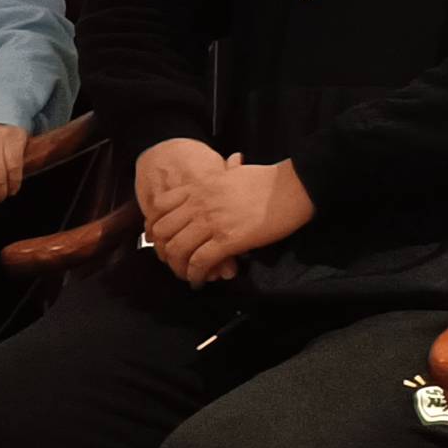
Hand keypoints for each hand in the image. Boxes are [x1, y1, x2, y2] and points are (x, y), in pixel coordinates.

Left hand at [149, 154, 310, 284]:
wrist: (293, 187)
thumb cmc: (268, 180)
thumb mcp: (232, 173)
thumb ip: (220, 175)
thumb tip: (228, 166)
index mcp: (198, 187)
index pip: (160, 207)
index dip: (154, 226)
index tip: (158, 239)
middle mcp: (198, 203)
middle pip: (163, 231)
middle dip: (163, 251)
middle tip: (172, 262)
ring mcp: (212, 221)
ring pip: (178, 249)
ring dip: (178, 268)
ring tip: (186, 276)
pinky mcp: (228, 239)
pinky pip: (200, 262)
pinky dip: (196, 275)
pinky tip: (200, 281)